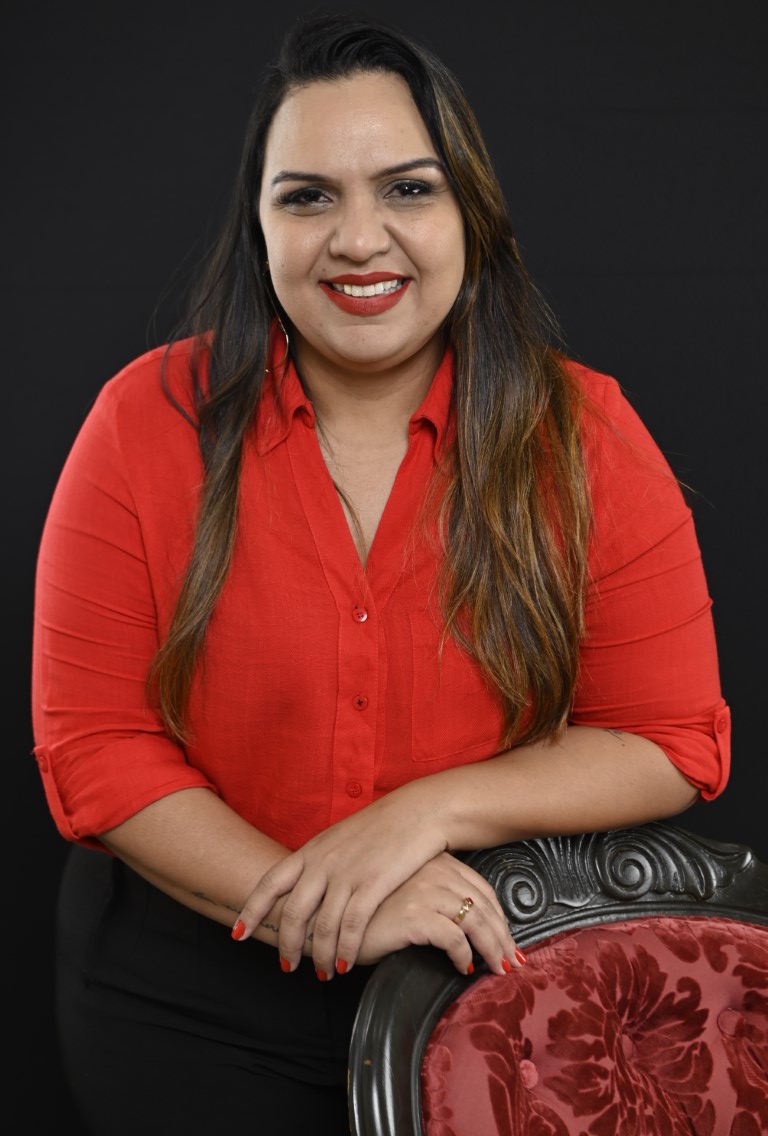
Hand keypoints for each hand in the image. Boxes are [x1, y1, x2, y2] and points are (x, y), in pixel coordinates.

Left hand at [233, 787, 447, 972]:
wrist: (417, 812)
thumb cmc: (382, 826)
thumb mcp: (341, 838)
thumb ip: (321, 861)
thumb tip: (306, 884)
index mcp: (312, 850)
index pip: (270, 882)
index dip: (251, 910)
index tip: (238, 934)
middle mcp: (323, 862)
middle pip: (292, 911)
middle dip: (286, 944)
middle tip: (287, 967)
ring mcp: (347, 873)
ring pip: (321, 925)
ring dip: (318, 955)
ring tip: (321, 973)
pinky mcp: (373, 884)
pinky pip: (351, 925)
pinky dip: (344, 949)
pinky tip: (344, 963)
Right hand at [355, 852, 524, 976]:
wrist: (329, 916)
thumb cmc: (368, 909)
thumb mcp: (408, 892)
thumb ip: (436, 896)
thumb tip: (473, 925)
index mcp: (435, 861)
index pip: (480, 889)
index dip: (498, 917)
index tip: (506, 940)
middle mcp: (433, 870)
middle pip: (483, 905)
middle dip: (502, 936)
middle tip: (512, 962)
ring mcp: (423, 889)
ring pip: (475, 921)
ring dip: (491, 949)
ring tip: (496, 969)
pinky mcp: (413, 914)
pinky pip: (454, 938)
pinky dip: (464, 956)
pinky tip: (462, 968)